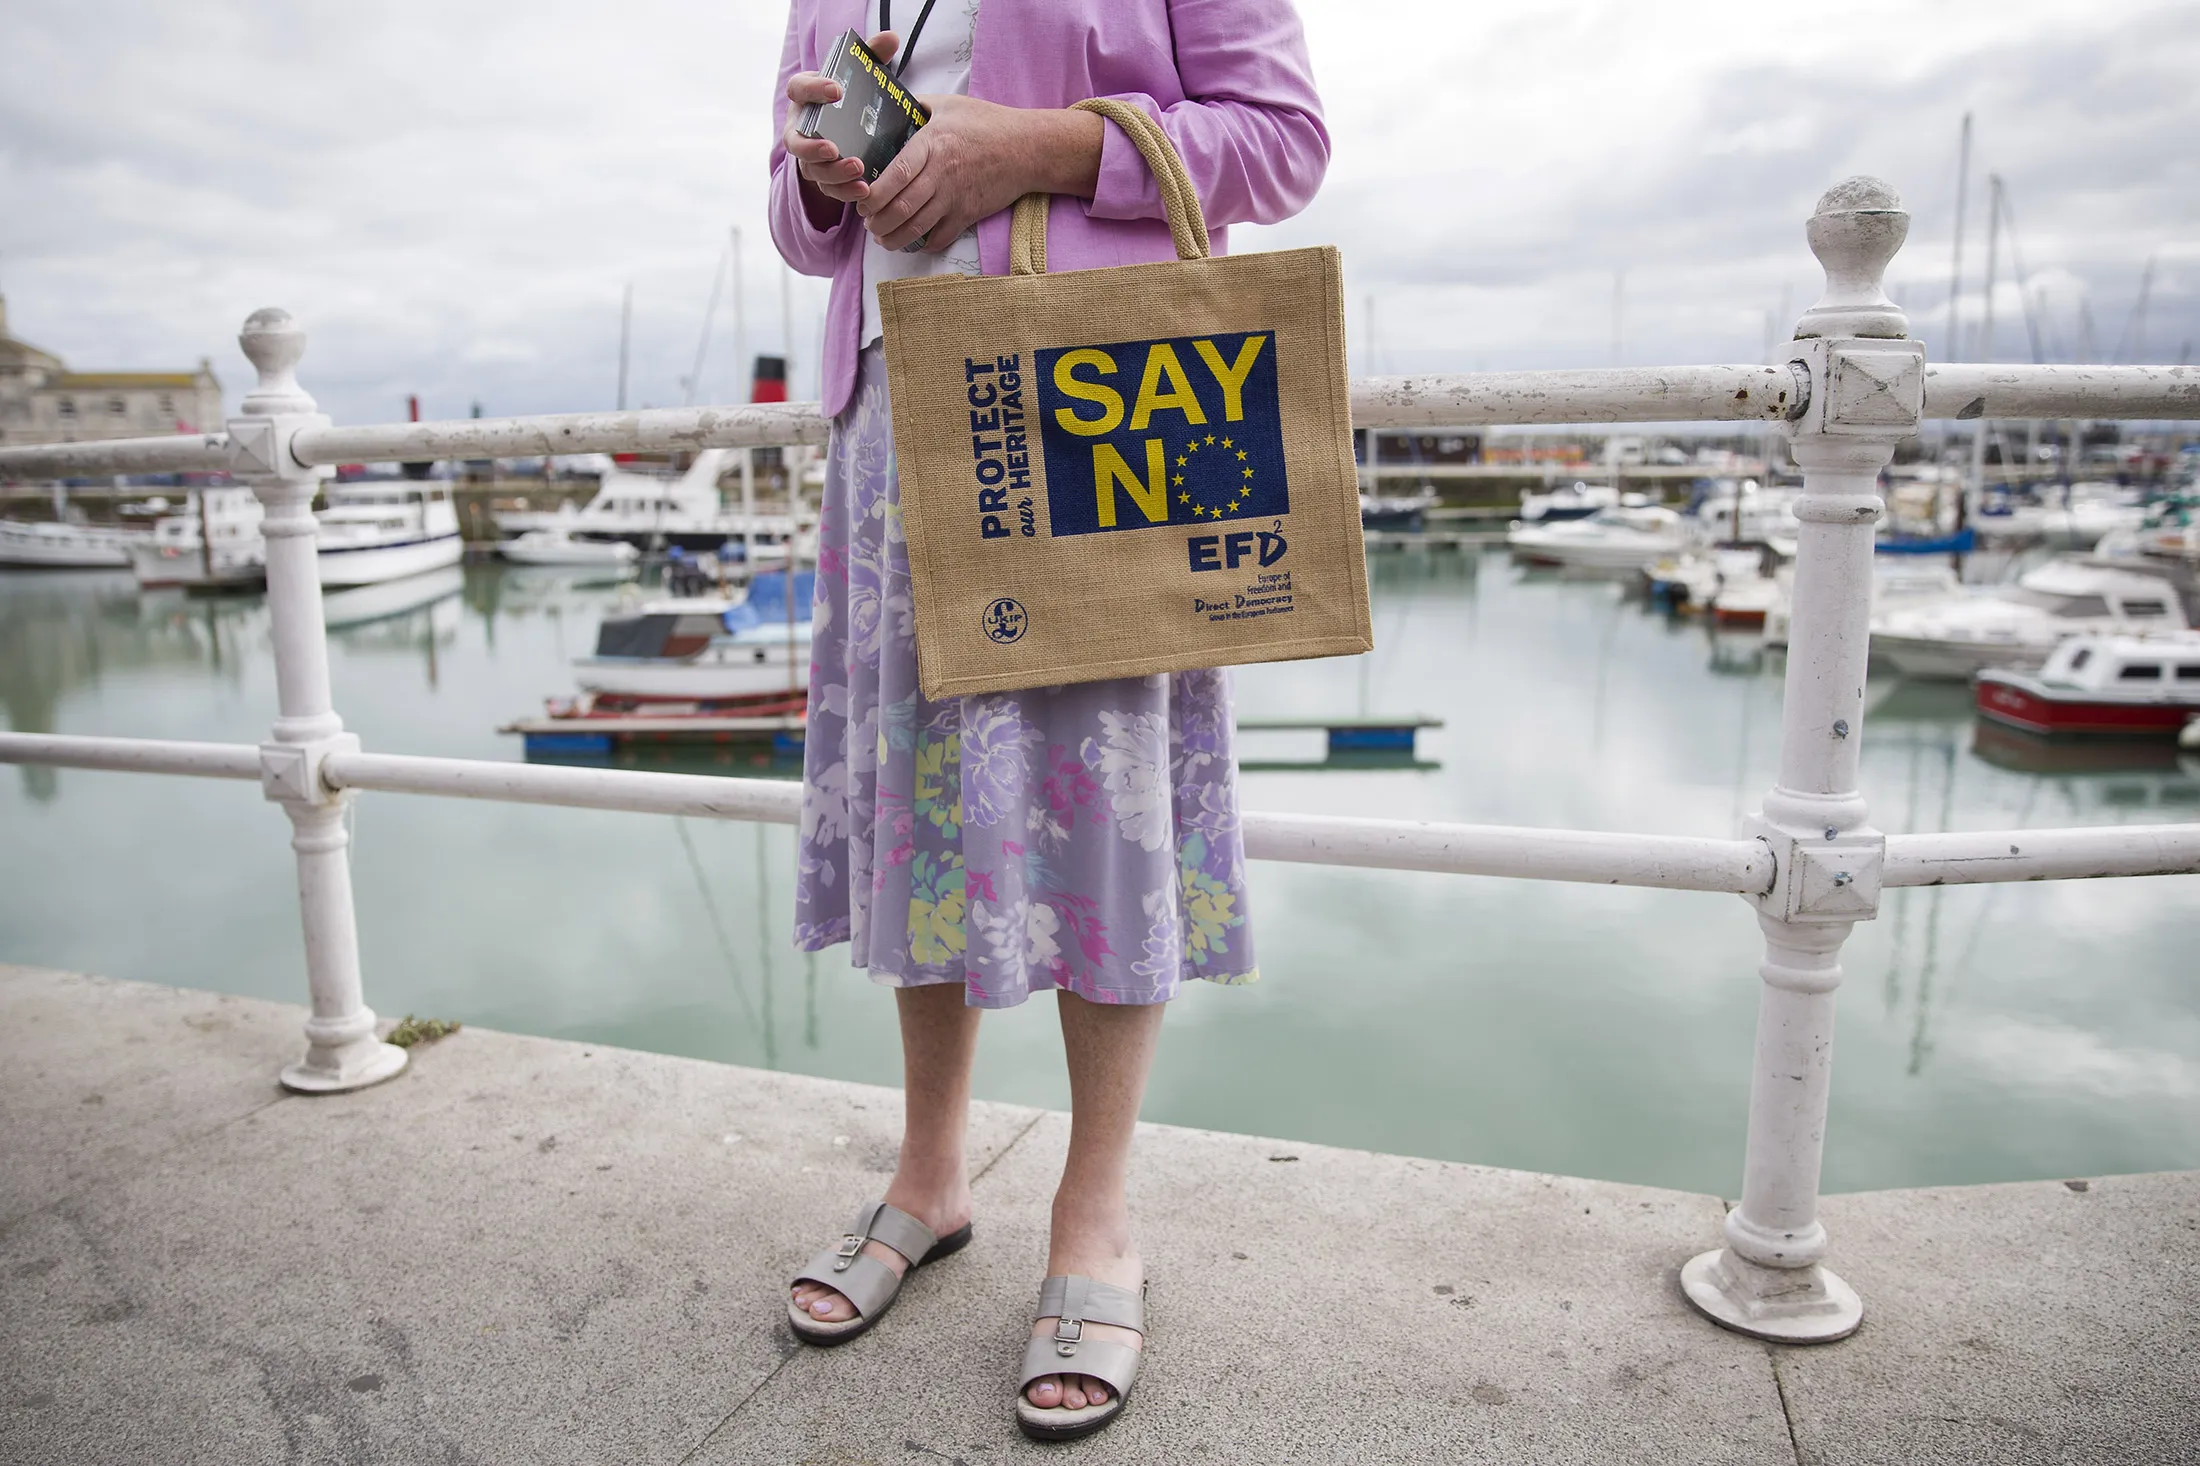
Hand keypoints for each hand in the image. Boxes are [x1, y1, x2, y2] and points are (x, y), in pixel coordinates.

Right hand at [782, 31, 900, 221]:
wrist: (846, 128)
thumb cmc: (849, 98)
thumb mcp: (859, 76)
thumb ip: (871, 56)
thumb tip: (890, 38)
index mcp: (804, 97)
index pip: (799, 89)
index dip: (814, 89)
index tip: (836, 90)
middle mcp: (800, 129)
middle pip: (796, 141)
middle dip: (813, 147)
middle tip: (835, 148)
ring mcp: (808, 156)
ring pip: (812, 169)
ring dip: (833, 173)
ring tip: (858, 170)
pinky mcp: (822, 177)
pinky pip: (828, 189)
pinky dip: (845, 191)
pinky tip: (865, 190)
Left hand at [858, 97, 1100, 253]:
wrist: (1027, 149)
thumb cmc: (988, 123)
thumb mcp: (950, 105)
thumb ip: (918, 106)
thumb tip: (891, 105)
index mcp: (933, 144)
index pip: (897, 174)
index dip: (875, 193)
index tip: (862, 200)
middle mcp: (942, 174)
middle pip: (902, 206)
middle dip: (877, 221)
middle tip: (867, 222)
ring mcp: (955, 198)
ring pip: (917, 227)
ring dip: (893, 237)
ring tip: (882, 237)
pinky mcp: (968, 214)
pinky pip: (941, 238)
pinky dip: (923, 244)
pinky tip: (913, 241)